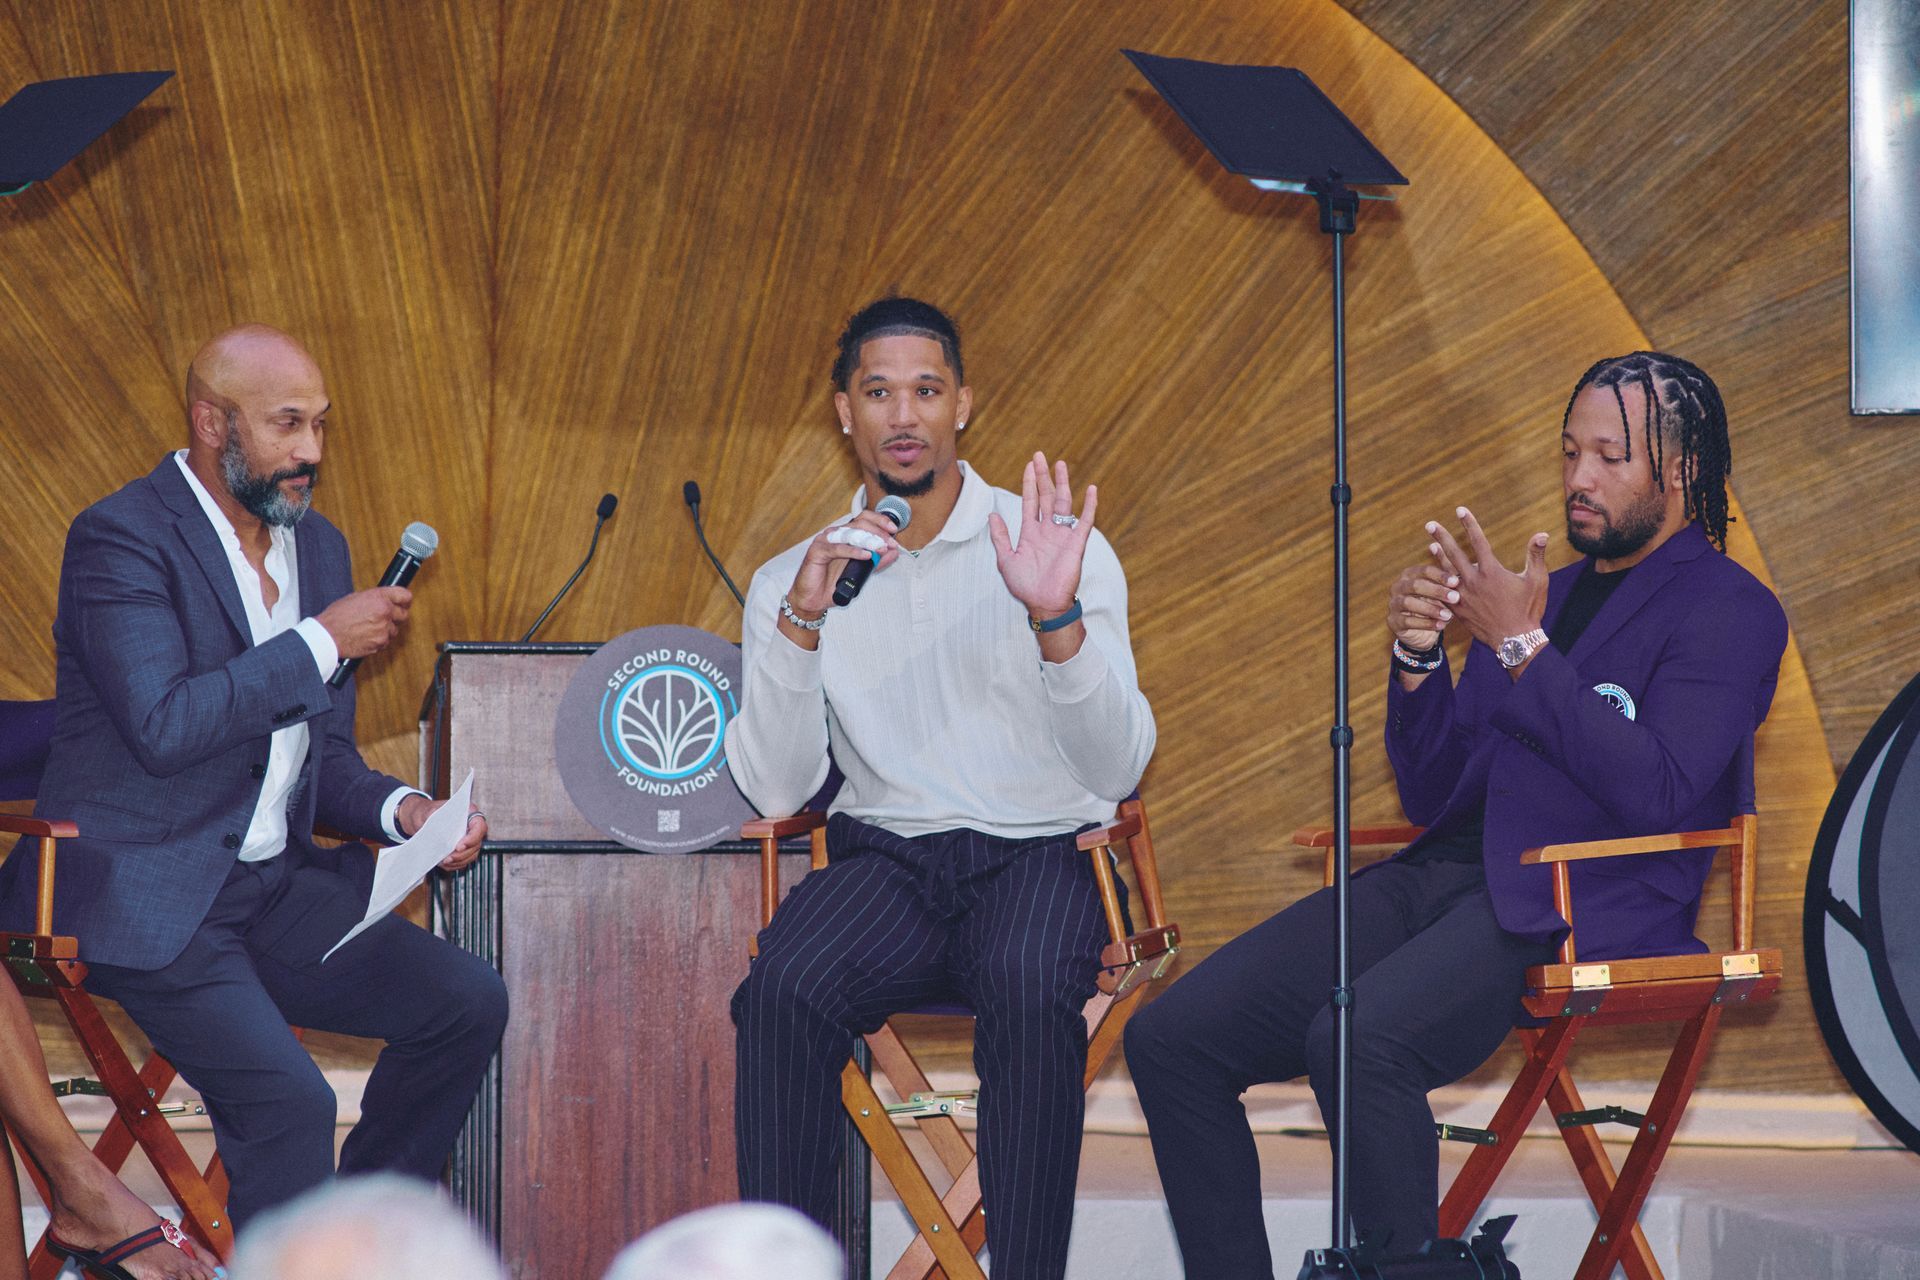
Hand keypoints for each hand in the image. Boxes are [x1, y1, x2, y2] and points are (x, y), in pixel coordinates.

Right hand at [316, 586, 411, 659]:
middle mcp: (384, 612)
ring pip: (394, 630)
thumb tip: (386, 600)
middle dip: (396, 616)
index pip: (404, 595)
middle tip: (386, 618)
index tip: (405, 603)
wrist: (327, 635)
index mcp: (378, 597)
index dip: (405, 600)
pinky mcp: (381, 642)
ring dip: (386, 629)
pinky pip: (386, 641)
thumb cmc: (336, 616)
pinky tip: (367, 636)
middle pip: (403, 614)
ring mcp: (384, 628)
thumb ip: (375, 598)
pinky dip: (379, 640)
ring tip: (369, 628)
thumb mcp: (356, 598)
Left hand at [397, 795, 487, 869]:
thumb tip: (441, 834)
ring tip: (445, 861)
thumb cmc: (428, 812)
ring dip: (458, 861)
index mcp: (469, 813)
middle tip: (448, 858)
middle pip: (476, 844)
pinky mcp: (462, 850)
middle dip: (462, 854)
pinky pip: (464, 860)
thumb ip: (437, 820)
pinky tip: (444, 863)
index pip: (479, 826)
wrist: (422, 819)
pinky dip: (454, 864)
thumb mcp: (429, 812)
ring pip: (471, 854)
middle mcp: (471, 827)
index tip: (458, 847)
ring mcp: (468, 839)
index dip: (472, 838)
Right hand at [785, 510, 904, 615]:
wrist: (814, 599)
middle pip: (860, 523)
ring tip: (880, 548)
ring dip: (868, 540)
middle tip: (889, 543)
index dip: (880, 521)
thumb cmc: (832, 584)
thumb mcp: (861, 573)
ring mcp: (825, 541)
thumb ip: (877, 562)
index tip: (894, 530)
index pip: (864, 519)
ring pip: (850, 533)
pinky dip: (853, 551)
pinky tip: (865, 555)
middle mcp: (836, 534)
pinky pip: (837, 548)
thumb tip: (894, 552)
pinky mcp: (817, 551)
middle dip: (878, 532)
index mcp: (846, 535)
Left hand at [988, 452, 1095, 615]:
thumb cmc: (1025, 586)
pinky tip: (1091, 489)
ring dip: (1062, 484)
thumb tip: (992, 515)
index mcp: (1031, 533)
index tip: (1029, 465)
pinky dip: (1089, 505)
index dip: (1030, 483)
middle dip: (1043, 476)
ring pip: (1063, 503)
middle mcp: (1047, 530)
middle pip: (1047, 497)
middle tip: (1040, 456)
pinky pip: (1085, 521)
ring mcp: (1063, 535)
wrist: (1043, 604)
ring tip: (1060, 464)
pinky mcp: (1076, 544)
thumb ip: (1000, 536)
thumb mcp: (1006, 559)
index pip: (1031, 501)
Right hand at [1387, 563, 1457, 650]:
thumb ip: (1447, 573)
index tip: (1456, 581)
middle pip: (1415, 585)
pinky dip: (1425, 624)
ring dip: (1431, 609)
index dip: (1440, 576)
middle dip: (1437, 591)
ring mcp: (1393, 604)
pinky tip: (1440, 626)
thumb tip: (1458, 554)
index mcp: (1409, 574)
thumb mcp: (1442, 589)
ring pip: (1409, 603)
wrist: (1422, 630)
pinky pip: (1407, 621)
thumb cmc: (1435, 604)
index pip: (1424, 571)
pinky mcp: (1393, 621)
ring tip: (1448, 616)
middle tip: (1455, 598)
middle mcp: (1398, 587)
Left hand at [1425, 507, 1548, 649]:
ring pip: (1446, 572)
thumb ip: (1535, 555)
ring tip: (1431, 545)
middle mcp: (1474, 581)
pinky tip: (1434, 576)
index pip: (1478, 541)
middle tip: (1430, 524)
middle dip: (1442, 537)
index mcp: (1492, 571)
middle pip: (1454, 553)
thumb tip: (1542, 533)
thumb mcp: (1537, 581)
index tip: (1460, 510)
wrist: (1515, 641)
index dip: (1469, 524)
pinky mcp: (1458, 610)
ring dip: (1438, 557)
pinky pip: (1444, 593)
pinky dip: (1439, 582)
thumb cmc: (1529, 610)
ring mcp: (1463, 596)